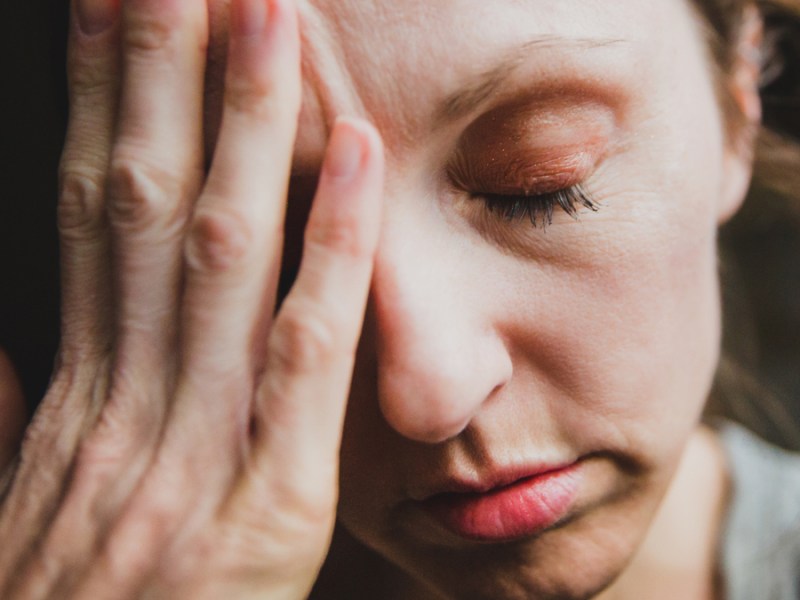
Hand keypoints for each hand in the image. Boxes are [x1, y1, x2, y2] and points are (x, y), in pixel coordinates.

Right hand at [0, 0, 383, 597]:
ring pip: (221, 250)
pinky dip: (334, 249)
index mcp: (77, 392)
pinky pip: (305, 352)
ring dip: (245, 124)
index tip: (113, 6)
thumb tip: (5, 339)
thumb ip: (18, 418)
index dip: (97, 99)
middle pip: (145, 198)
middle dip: (160, 70)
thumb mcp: (17, 512)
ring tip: (267, 13)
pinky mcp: (274, 499)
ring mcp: (199, 441)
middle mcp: (129, 394)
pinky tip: (356, 155)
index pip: (90, 209)